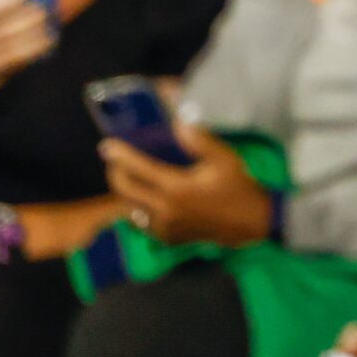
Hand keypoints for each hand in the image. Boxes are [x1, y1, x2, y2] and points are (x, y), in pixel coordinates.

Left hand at [105, 123, 274, 246]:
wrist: (250, 224)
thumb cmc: (237, 188)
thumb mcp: (224, 158)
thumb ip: (199, 139)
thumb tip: (179, 119)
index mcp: (176, 188)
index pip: (138, 168)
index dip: (120, 155)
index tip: (107, 145)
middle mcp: (164, 209)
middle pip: (124, 190)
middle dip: (115, 173)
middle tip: (116, 160)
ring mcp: (163, 227)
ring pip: (129, 208)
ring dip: (124, 191)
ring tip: (128, 176)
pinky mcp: (167, 237)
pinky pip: (141, 222)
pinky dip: (136, 208)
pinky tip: (143, 198)